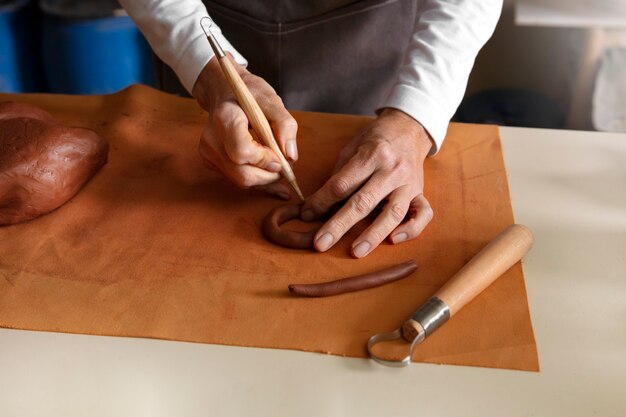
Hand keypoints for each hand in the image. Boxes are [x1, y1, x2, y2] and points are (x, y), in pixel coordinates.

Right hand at [192, 55, 297, 198]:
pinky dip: (255, 178)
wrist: (224, 91)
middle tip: (284, 168)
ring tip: (277, 166)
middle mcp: (211, 138)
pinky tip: (264, 167)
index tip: (279, 157)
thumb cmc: (249, 94)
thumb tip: (291, 156)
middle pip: (242, 174)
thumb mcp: (272, 101)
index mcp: (225, 118)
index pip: (242, 152)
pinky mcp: (210, 160)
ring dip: (264, 180)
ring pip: (240, 181)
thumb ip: (285, 126)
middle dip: (268, 176)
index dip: (264, 160)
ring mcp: (208, 152)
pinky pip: (236, 179)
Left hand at [301, 108, 433, 257]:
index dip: (322, 201)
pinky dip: (410, 229)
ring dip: (373, 235)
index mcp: (372, 154)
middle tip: (320, 244)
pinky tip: (394, 240)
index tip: (306, 215)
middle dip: (339, 225)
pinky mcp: (421, 193)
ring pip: (393, 213)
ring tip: (356, 251)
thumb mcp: (352, 148)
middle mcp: (392, 169)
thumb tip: (318, 206)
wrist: (408, 129)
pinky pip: (423, 215)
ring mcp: (409, 183)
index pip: (342, 184)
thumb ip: (339, 176)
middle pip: (363, 202)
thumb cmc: (374, 140)